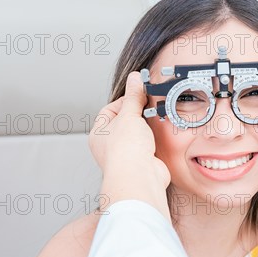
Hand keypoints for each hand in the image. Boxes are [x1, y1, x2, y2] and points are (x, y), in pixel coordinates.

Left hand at [89, 72, 170, 217]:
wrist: (140, 177)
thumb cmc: (125, 152)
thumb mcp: (130, 115)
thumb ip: (134, 96)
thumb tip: (135, 79)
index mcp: (99, 133)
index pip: (110, 109)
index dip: (126, 100)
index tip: (139, 95)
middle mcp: (109, 146)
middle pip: (125, 122)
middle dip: (138, 115)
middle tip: (148, 108)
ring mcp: (126, 155)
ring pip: (137, 135)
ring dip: (147, 129)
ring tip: (153, 123)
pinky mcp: (141, 163)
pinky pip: (148, 147)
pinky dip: (154, 142)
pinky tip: (158, 139)